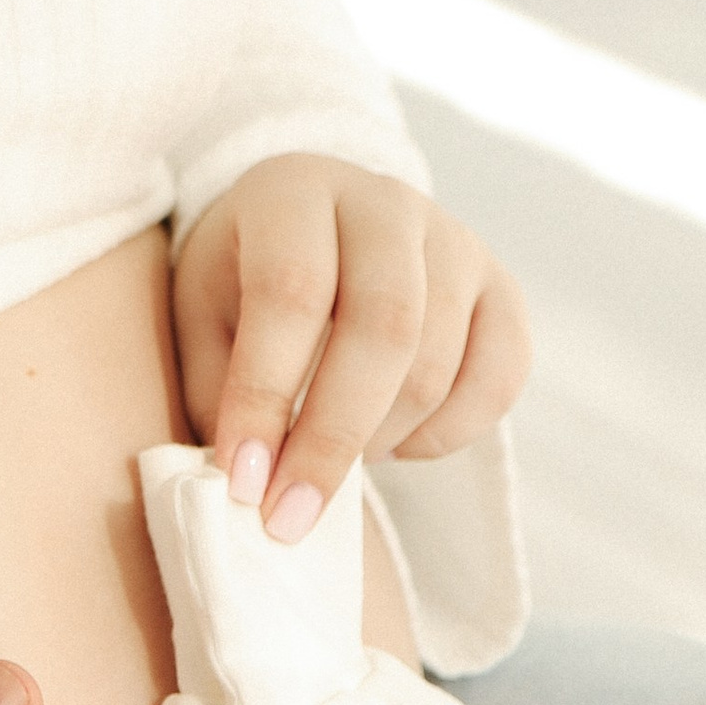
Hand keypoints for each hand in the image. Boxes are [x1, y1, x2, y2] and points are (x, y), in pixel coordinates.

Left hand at [172, 153, 530, 543]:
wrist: (313, 233)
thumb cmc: (242, 280)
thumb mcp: (203, 315)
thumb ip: (219, 387)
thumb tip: (248, 480)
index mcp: (294, 191)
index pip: (291, 292)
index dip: (266, 393)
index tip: (242, 479)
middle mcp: (385, 202)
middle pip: (382, 327)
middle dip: (333, 437)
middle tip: (291, 513)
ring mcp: (455, 240)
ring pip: (437, 360)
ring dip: (382, 439)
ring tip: (330, 465)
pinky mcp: (502, 289)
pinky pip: (499, 378)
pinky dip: (447, 435)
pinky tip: (395, 446)